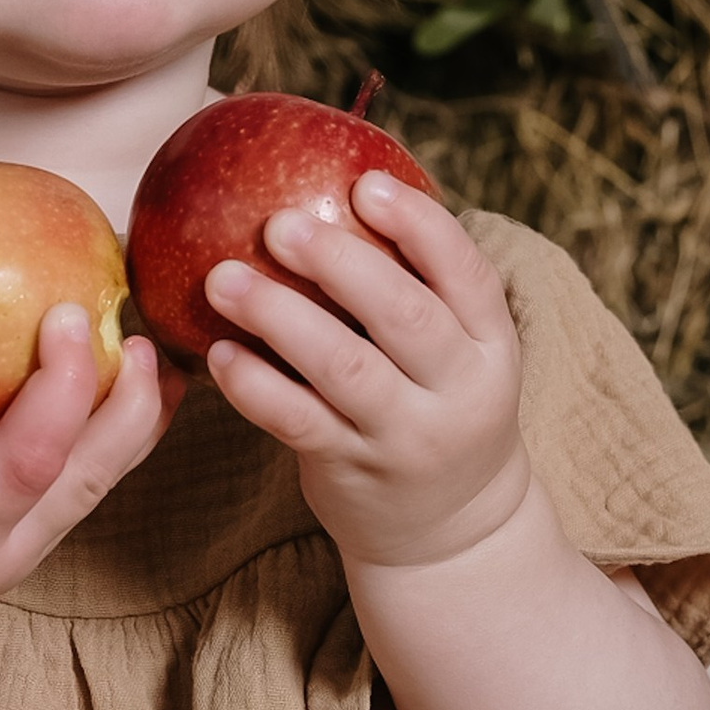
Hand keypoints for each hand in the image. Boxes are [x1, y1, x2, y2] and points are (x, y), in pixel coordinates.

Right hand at [0, 251, 177, 640]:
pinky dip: (139, 429)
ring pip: (85, 483)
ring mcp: (13, 549)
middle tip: (69, 310)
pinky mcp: (48, 542)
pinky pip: (104, 483)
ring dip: (123, 411)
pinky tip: (164, 375)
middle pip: (25, 471)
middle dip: (58, 390)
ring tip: (142, 342)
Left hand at [202, 170, 529, 570]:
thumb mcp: (456, 352)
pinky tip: (219, 352)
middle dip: (341, 263)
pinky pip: (299, 423)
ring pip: (344, 369)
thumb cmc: (434, 405)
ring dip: (280, 317)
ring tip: (222, 278)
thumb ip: (414, 286)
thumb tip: (332, 179)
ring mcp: (406, 437)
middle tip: (278, 223)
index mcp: (491, 345)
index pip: (468, 274)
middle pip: (404, 317)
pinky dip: (256, 386)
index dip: (419, 226)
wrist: (451, 530)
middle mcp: (459, 391)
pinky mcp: (354, 472)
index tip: (364, 183)